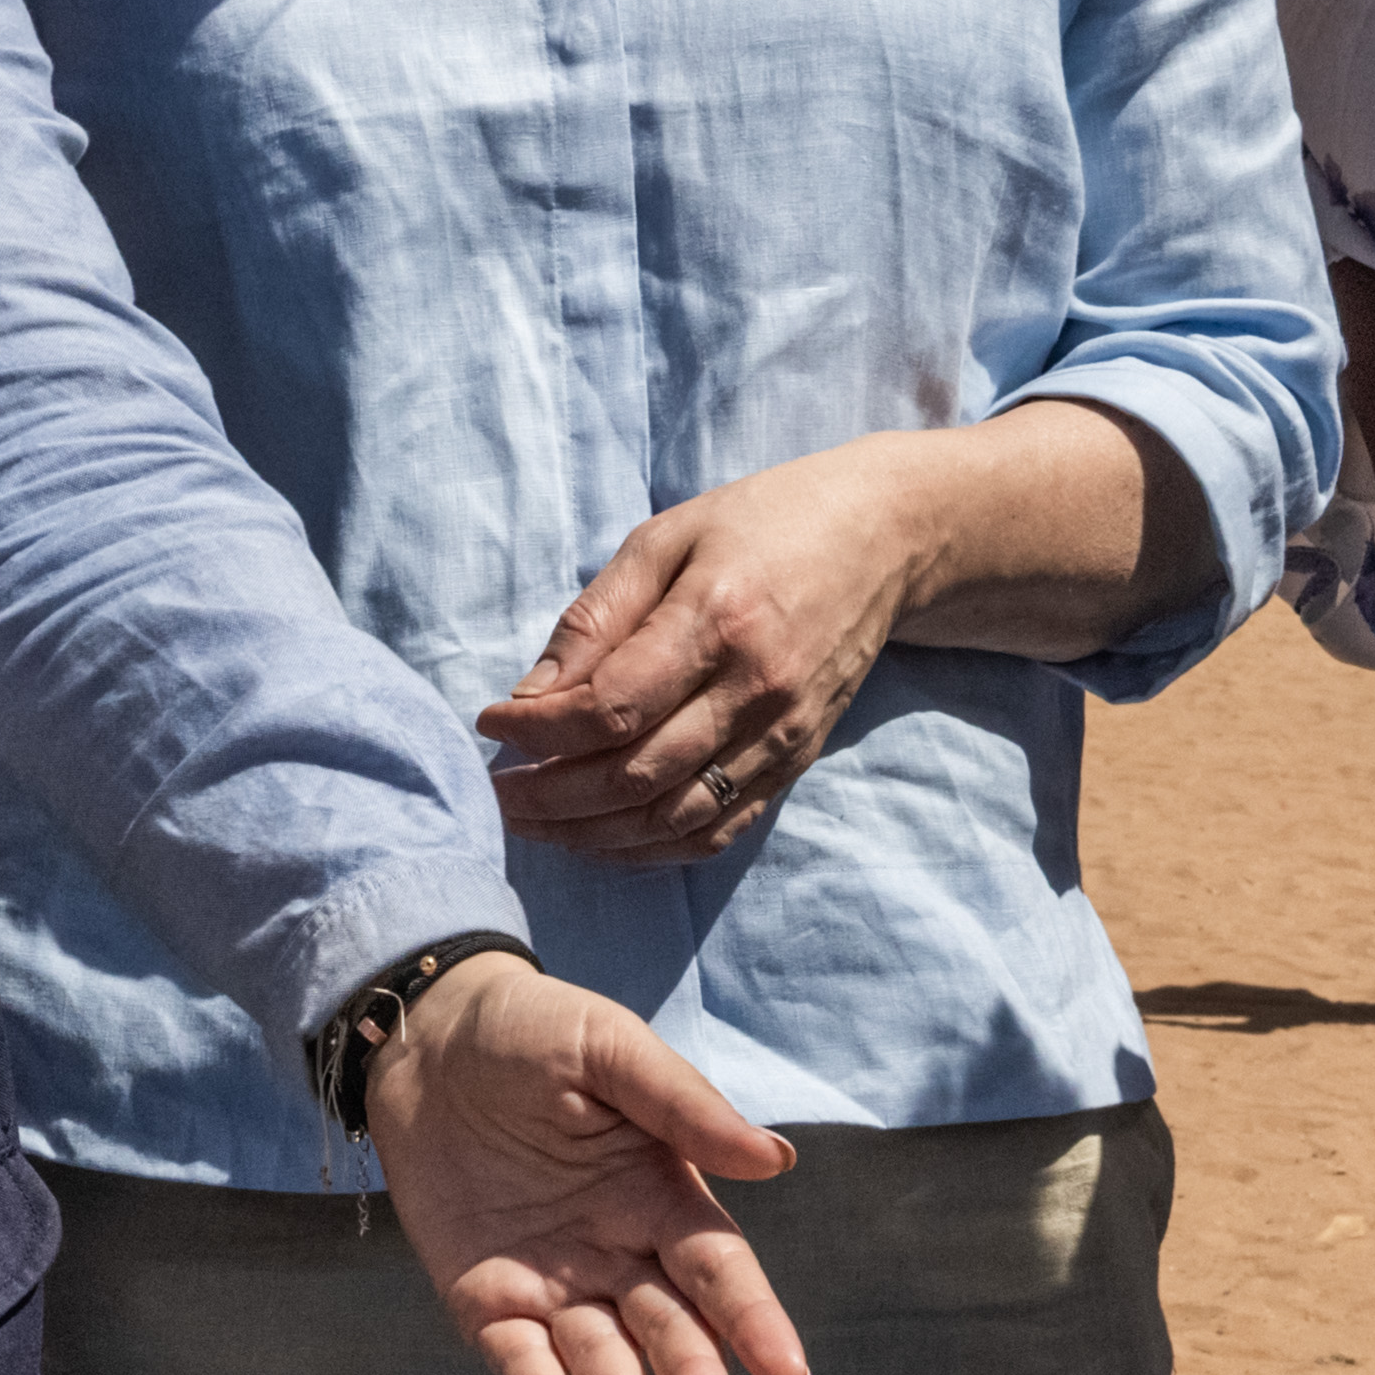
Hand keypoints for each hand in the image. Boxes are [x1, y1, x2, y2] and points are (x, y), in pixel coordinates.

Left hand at [361, 955, 813, 1374]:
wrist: (426, 1036)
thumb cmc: (534, 1032)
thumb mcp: (610, 1050)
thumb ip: (685, 1106)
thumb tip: (775, 1160)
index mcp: (665, 1196)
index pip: (720, 1274)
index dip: (755, 1324)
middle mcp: (619, 1252)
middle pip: (668, 1327)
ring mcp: (553, 1282)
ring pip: (598, 1355)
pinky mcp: (485, 1298)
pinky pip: (516, 1357)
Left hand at [480, 449, 938, 865]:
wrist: (884, 541)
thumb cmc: (762, 525)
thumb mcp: (666, 538)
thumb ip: (596, 618)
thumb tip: (529, 696)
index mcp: (717, 621)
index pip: (611, 707)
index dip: (539, 732)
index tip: (490, 725)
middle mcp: (755, 690)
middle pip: (636, 776)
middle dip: (552, 797)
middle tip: (496, 794)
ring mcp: (782, 734)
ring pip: (673, 819)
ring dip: (593, 835)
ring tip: (535, 822)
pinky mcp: (797, 760)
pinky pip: (718, 830)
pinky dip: (653, 848)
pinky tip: (603, 838)